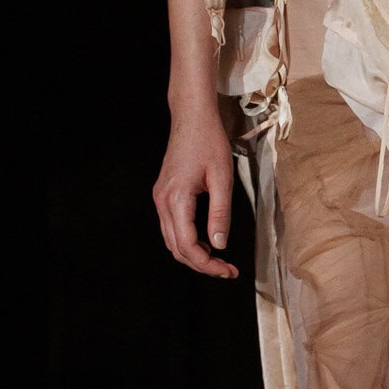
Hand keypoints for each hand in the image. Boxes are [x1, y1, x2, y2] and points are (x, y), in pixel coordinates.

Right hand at [154, 111, 238, 278]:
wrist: (192, 117)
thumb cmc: (209, 142)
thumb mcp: (222, 178)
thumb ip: (220, 213)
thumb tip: (219, 244)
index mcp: (176, 199)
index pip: (188, 246)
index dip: (207, 264)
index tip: (227, 270)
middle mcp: (162, 201)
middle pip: (177, 248)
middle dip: (201, 264)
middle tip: (226, 270)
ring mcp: (160, 197)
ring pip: (172, 240)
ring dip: (193, 254)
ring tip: (218, 259)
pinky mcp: (164, 194)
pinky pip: (171, 227)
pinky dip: (187, 240)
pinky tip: (206, 241)